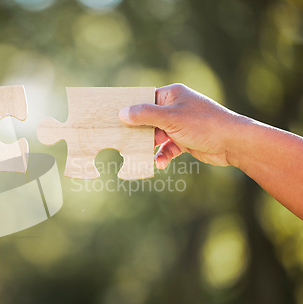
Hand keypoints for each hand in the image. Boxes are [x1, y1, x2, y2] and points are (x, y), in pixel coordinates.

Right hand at [119, 84, 249, 168]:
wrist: (233, 143)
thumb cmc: (203, 124)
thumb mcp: (170, 118)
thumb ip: (145, 115)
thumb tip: (122, 113)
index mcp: (172, 95)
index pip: (144, 99)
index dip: (130, 109)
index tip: (114, 118)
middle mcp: (175, 107)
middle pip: (148, 119)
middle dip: (138, 132)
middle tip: (121, 141)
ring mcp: (180, 124)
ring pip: (156, 136)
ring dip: (150, 147)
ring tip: (139, 156)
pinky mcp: (185, 140)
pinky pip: (168, 147)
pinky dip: (163, 155)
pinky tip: (160, 163)